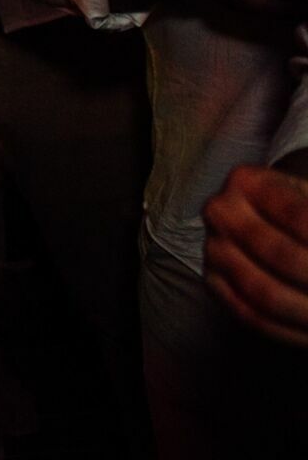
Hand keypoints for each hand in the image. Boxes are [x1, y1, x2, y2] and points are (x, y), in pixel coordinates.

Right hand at [204, 162, 307, 346]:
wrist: (270, 220)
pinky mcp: (214, 284)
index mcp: (248, 181)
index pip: (299, 217)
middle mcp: (220, 212)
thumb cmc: (306, 210)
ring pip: (266, 293)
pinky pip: (253, 317)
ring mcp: (213, 250)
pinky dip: (293, 332)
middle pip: (281, 255)